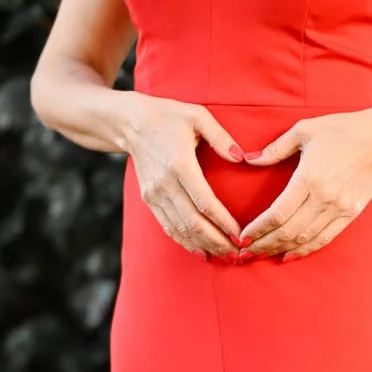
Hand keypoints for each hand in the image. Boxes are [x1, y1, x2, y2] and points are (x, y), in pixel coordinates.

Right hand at [124, 95, 246, 256]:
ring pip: (180, 230)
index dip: (223, 223)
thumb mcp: (197, 116)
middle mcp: (165, 184)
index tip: (241, 235)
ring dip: (203, 246)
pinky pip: (168, 227)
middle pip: (193, 223)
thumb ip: (221, 137)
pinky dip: (185, 242)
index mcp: (180, 165)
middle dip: (217, 242)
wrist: (129, 123)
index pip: (205, 203)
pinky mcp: (149, 200)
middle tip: (238, 253)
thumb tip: (241, 158)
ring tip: (225, 256)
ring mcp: (155, 195)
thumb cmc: (168, 116)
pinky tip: (201, 251)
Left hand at [237, 109, 371, 261]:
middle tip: (245, 252)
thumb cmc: (340, 130)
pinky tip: (289, 255)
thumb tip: (248, 159)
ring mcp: (338, 208)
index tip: (242, 237)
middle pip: (288, 232)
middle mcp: (323, 198)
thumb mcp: (304, 130)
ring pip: (305, 239)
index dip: (258, 229)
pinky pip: (324, 238)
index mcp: (308, 178)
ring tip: (262, 255)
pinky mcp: (350, 213)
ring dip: (281, 250)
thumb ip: (275, 148)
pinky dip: (305, 250)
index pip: (277, 213)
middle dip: (264, 245)